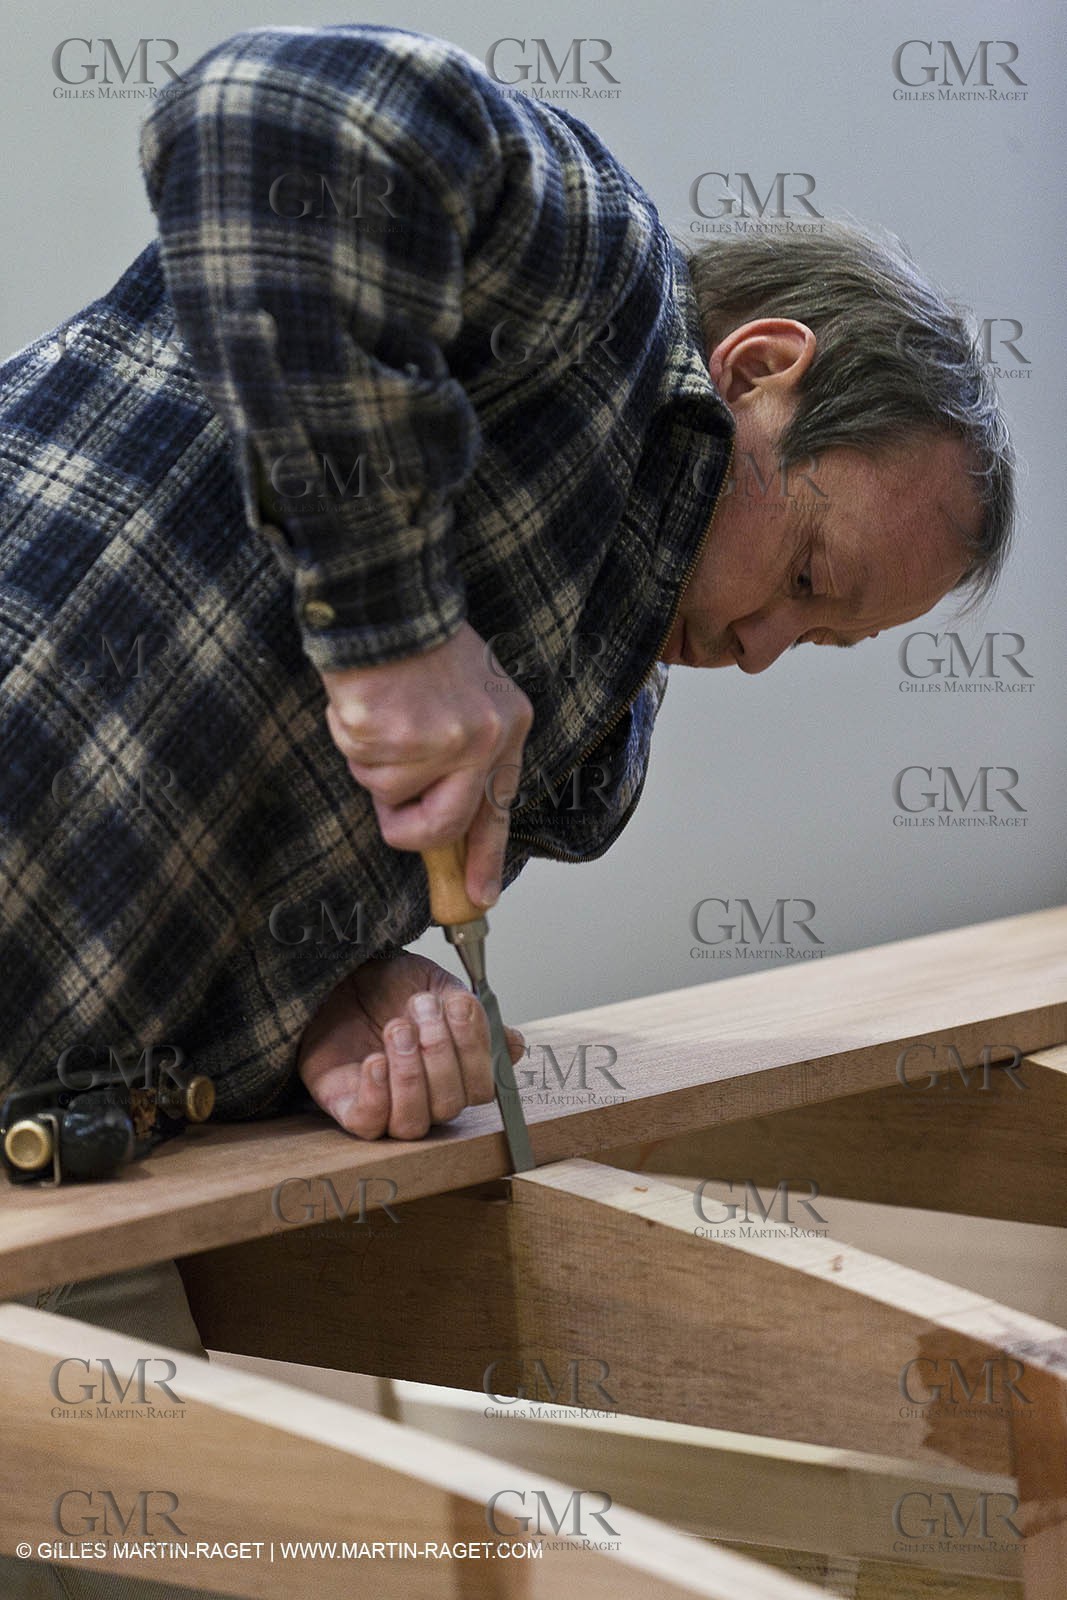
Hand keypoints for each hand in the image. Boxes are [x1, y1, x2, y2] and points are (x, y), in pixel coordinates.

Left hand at [298, 950, 525, 1139]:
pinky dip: (376, 1093)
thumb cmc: (393, 987)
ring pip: (413, 1122)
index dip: (474, 1049)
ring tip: (396, 1028)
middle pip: (450, 1104)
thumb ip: (476, 1016)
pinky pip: (369, 1123)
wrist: (343, 977)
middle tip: (419, 1006)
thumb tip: (514, 1045)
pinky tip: (374, 1060)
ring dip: (409, 1074)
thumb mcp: (440, 987)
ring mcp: (389, 1109)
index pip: (483, 1087)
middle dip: (438, 1051)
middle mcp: (428, 1099)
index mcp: (457, 1074)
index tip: (457, 1004)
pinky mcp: (351, 1110)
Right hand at [319, 621, 532, 907]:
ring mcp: (442, 738)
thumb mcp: (467, 692)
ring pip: (387, 790)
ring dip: (370, 757)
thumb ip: (463, 751)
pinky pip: (360, 759)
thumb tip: (438, 816)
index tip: (478, 896)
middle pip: (442, 824)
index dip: (485, 857)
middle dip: (406, 828)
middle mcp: (483, 737)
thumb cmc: (420, 643)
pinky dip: (350, 733)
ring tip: (380, 709)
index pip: (499, 807)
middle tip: (390, 811)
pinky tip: (365, 698)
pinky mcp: (397, 735)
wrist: (389, 598)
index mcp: (509, 726)